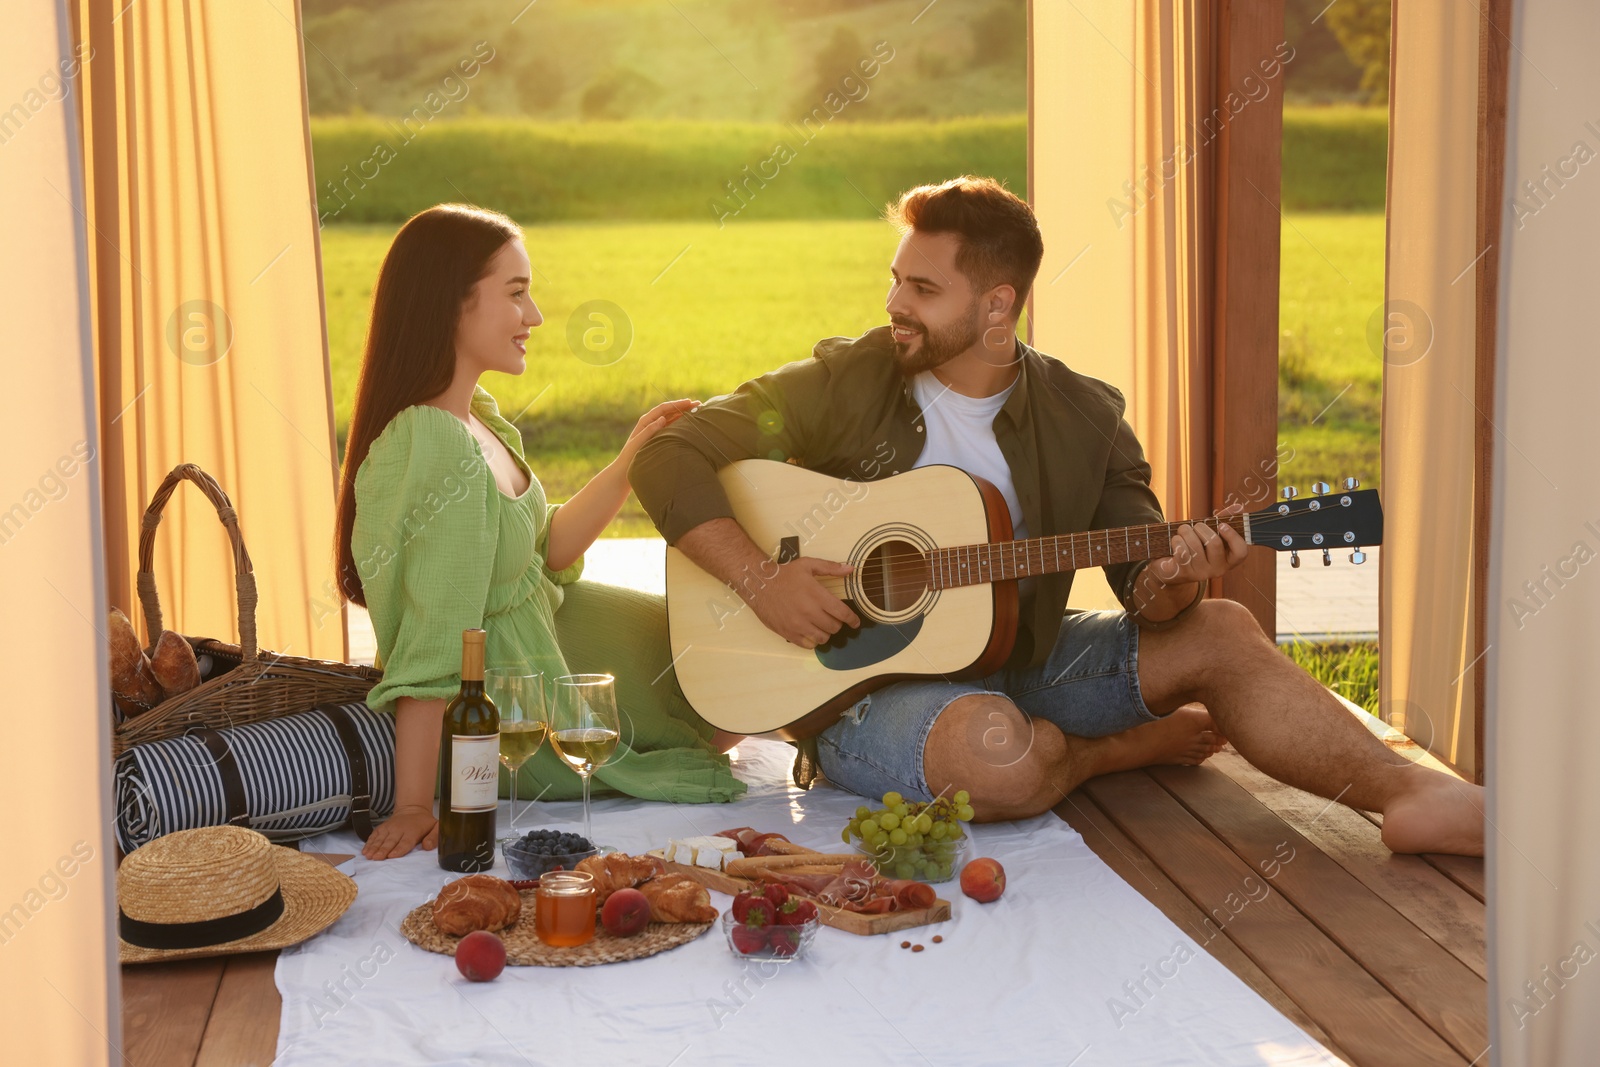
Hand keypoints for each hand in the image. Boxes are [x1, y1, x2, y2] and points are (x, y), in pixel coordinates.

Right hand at [361, 805, 437, 860]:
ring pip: (380, 839)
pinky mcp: (382, 828)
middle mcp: (399, 829)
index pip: (405, 842)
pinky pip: (374, 835)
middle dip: (383, 850)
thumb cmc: (424, 823)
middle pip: (390, 842)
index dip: (398, 849)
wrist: (412, 809)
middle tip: (377, 858)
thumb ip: (434, 837)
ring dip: (374, 847)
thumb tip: (427, 846)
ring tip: (368, 855)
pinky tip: (365, 851)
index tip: (392, 855)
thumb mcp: (436, 827)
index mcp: (412, 832)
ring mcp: (389, 828)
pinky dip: (369, 843)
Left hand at [616, 398, 699, 466]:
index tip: (689, 402)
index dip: (677, 404)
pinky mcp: (660, 438)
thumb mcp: (638, 443)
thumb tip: (662, 418)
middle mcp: (652, 423)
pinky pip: (672, 428)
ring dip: (684, 415)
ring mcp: (657, 430)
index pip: (663, 409)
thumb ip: (649, 430)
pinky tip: (690, 424)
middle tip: (699, 404)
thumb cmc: (630, 456)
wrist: (626, 469)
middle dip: (683, 407)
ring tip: (698, 412)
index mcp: (646, 421)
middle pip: (670, 412)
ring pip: (673, 419)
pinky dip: (682, 424)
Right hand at [744, 556, 861, 647]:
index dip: (852, 620)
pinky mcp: (788, 634)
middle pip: (834, 627)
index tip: (855, 622)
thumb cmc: (785, 575)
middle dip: (837, 623)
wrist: (760, 585)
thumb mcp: (808, 565)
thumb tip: (851, 569)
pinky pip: (809, 645)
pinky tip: (810, 631)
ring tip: (821, 625)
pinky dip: (813, 640)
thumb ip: (830, 567)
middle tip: (832, 618)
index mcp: (816, 595)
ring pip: (823, 638)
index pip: (842, 613)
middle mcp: (809, 612)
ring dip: (826, 632)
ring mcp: (798, 625)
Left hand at [1149, 503, 1248, 585]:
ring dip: (1185, 532)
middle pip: (1214, 542)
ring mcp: (1201, 573)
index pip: (1240, 552)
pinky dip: (1176, 541)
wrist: (1171, 566)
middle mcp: (1217, 569)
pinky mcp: (1183, 574)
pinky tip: (1175, 542)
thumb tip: (1238, 507)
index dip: (1233, 536)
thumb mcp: (1209, 533)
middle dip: (1200, 527)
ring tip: (1182, 532)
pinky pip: (1181, 552)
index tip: (1221, 525)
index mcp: (1228, 560)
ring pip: (1194, 545)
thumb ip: (1224, 520)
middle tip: (1193, 526)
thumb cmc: (1194, 546)